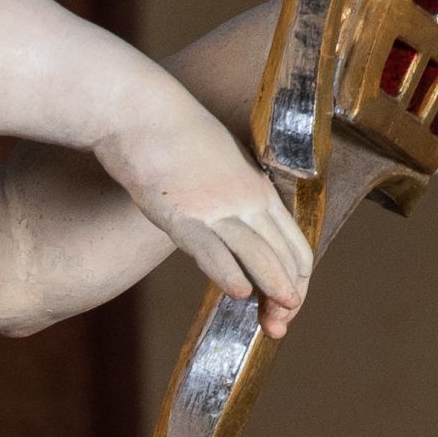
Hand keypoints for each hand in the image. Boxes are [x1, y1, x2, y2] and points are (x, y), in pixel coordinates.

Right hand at [107, 106, 313, 338]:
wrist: (139, 111)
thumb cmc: (172, 136)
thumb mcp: (217, 165)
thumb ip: (231, 196)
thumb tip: (232, 224)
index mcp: (258, 188)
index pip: (295, 243)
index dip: (298, 279)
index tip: (289, 303)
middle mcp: (246, 199)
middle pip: (284, 256)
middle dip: (289, 295)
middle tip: (283, 325)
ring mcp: (216, 207)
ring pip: (260, 256)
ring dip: (273, 291)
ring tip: (276, 321)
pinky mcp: (182, 214)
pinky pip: (213, 250)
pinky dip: (229, 274)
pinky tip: (238, 293)